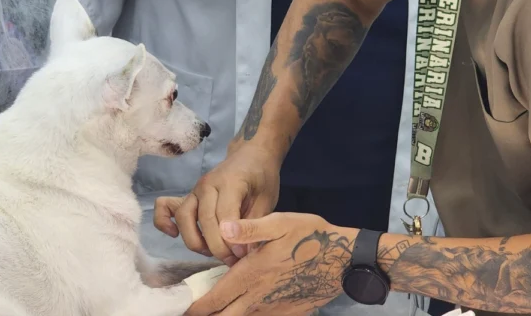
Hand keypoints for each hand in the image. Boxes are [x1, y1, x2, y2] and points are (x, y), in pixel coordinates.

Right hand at [154, 144, 280, 265]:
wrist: (252, 156)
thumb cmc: (262, 178)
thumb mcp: (267, 201)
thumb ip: (254, 226)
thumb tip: (243, 253)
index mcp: (230, 182)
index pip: (225, 214)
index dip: (232, 239)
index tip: (241, 254)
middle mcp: (208, 184)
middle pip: (204, 219)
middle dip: (217, 246)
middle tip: (231, 260)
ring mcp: (194, 189)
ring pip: (184, 217)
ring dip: (195, 241)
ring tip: (212, 253)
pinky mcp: (188, 196)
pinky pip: (165, 206)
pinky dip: (163, 221)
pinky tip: (174, 235)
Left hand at [187, 213, 353, 315]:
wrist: (345, 259)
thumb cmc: (311, 236)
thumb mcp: (279, 223)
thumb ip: (248, 229)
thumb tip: (222, 228)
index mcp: (252, 274)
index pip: (217, 297)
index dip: (198, 307)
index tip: (184, 310)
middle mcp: (260, 296)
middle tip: (194, 314)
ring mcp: (276, 308)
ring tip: (216, 313)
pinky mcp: (290, 313)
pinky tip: (245, 310)